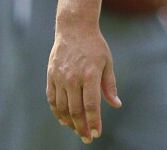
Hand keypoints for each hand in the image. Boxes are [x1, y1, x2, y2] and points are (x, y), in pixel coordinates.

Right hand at [47, 21, 119, 143]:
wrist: (74, 28)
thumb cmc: (94, 45)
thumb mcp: (107, 62)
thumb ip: (110, 85)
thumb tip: (116, 105)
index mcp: (90, 75)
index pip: (91, 105)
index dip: (93, 122)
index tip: (96, 133)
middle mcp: (73, 78)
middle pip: (76, 110)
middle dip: (82, 128)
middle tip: (87, 138)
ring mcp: (60, 77)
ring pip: (62, 107)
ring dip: (69, 122)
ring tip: (77, 130)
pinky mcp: (51, 76)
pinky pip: (52, 99)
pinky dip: (57, 112)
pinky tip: (63, 119)